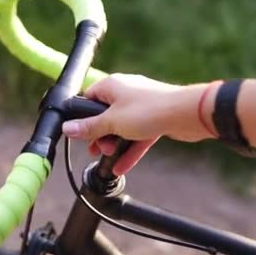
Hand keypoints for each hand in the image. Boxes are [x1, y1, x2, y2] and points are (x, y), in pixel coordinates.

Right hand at [62, 74, 212, 174]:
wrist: (188, 114)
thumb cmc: (150, 110)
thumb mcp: (112, 122)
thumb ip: (89, 127)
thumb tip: (67, 128)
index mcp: (112, 86)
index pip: (88, 98)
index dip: (82, 117)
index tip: (79, 133)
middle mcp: (126, 93)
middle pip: (104, 116)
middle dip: (99, 135)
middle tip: (97, 148)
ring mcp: (141, 107)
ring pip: (121, 127)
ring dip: (114, 144)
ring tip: (109, 158)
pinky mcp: (154, 119)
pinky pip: (137, 136)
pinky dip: (129, 150)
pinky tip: (121, 167)